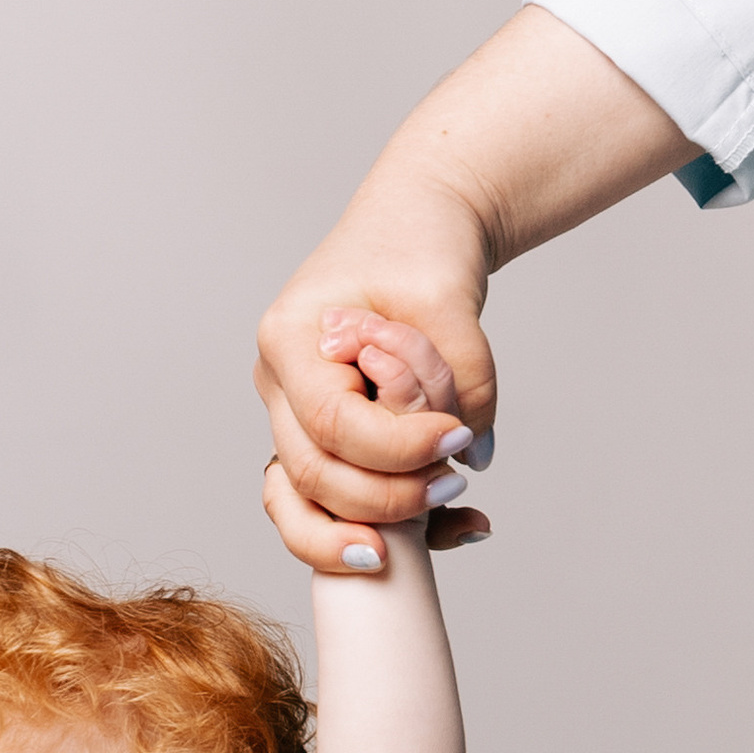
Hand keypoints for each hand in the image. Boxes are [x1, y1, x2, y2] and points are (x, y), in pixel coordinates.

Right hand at [256, 179, 497, 577]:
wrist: (416, 226)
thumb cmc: (419, 245)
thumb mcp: (449, 298)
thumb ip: (465, 376)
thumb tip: (474, 457)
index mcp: (289, 339)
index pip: (331, 423)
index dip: (395, 446)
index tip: (457, 437)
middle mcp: (279, 384)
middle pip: (312, 474)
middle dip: (386, 495)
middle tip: (454, 480)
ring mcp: (295, 416)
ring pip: (313, 501)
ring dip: (380, 519)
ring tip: (452, 502)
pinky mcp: (328, 439)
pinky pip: (343, 500)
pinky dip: (394, 523)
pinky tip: (457, 527)